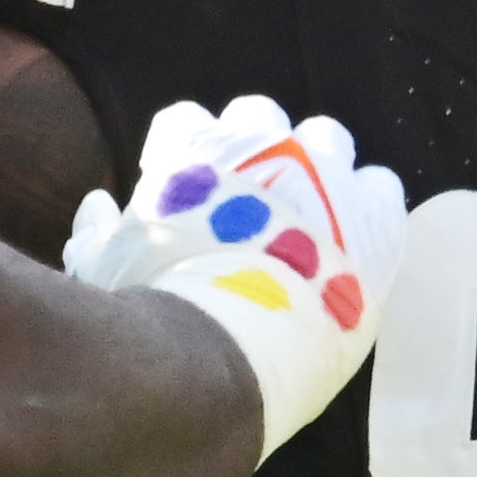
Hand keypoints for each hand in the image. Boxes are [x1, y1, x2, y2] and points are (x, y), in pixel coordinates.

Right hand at [66, 95, 408, 452]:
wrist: (222, 356)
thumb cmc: (151, 315)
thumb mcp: (101, 270)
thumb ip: (95, 232)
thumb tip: (97, 207)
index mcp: (191, 147)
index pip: (185, 122)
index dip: (183, 157)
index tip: (184, 194)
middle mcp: (261, 143)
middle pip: (259, 119)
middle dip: (254, 152)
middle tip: (250, 206)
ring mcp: (323, 173)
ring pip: (328, 141)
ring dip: (316, 169)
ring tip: (308, 224)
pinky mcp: (373, 216)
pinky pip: (382, 187)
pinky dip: (368, 209)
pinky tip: (351, 248)